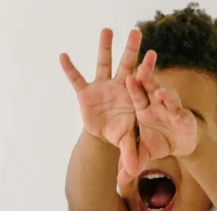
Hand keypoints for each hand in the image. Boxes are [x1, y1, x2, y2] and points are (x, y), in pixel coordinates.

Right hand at [60, 28, 141, 179]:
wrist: (107, 134)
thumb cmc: (123, 134)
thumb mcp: (128, 143)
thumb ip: (131, 154)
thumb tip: (133, 173)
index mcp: (132, 97)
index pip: (141, 82)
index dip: (146, 71)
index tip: (152, 56)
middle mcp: (119, 87)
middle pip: (126, 66)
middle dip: (131, 50)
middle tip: (137, 32)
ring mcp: (102, 87)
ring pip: (103, 64)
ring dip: (104, 47)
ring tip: (107, 30)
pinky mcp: (86, 92)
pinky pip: (76, 78)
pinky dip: (70, 68)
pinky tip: (63, 56)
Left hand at [126, 50, 199, 164]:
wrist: (181, 144)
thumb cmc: (159, 142)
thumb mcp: (143, 153)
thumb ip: (131, 161)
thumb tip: (119, 182)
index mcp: (144, 107)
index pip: (137, 93)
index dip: (133, 86)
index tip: (128, 77)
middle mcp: (157, 104)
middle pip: (151, 88)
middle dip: (148, 78)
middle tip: (142, 69)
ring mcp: (171, 109)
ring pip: (168, 97)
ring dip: (165, 93)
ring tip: (160, 92)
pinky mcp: (184, 117)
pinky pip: (181, 113)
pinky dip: (179, 113)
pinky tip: (178, 115)